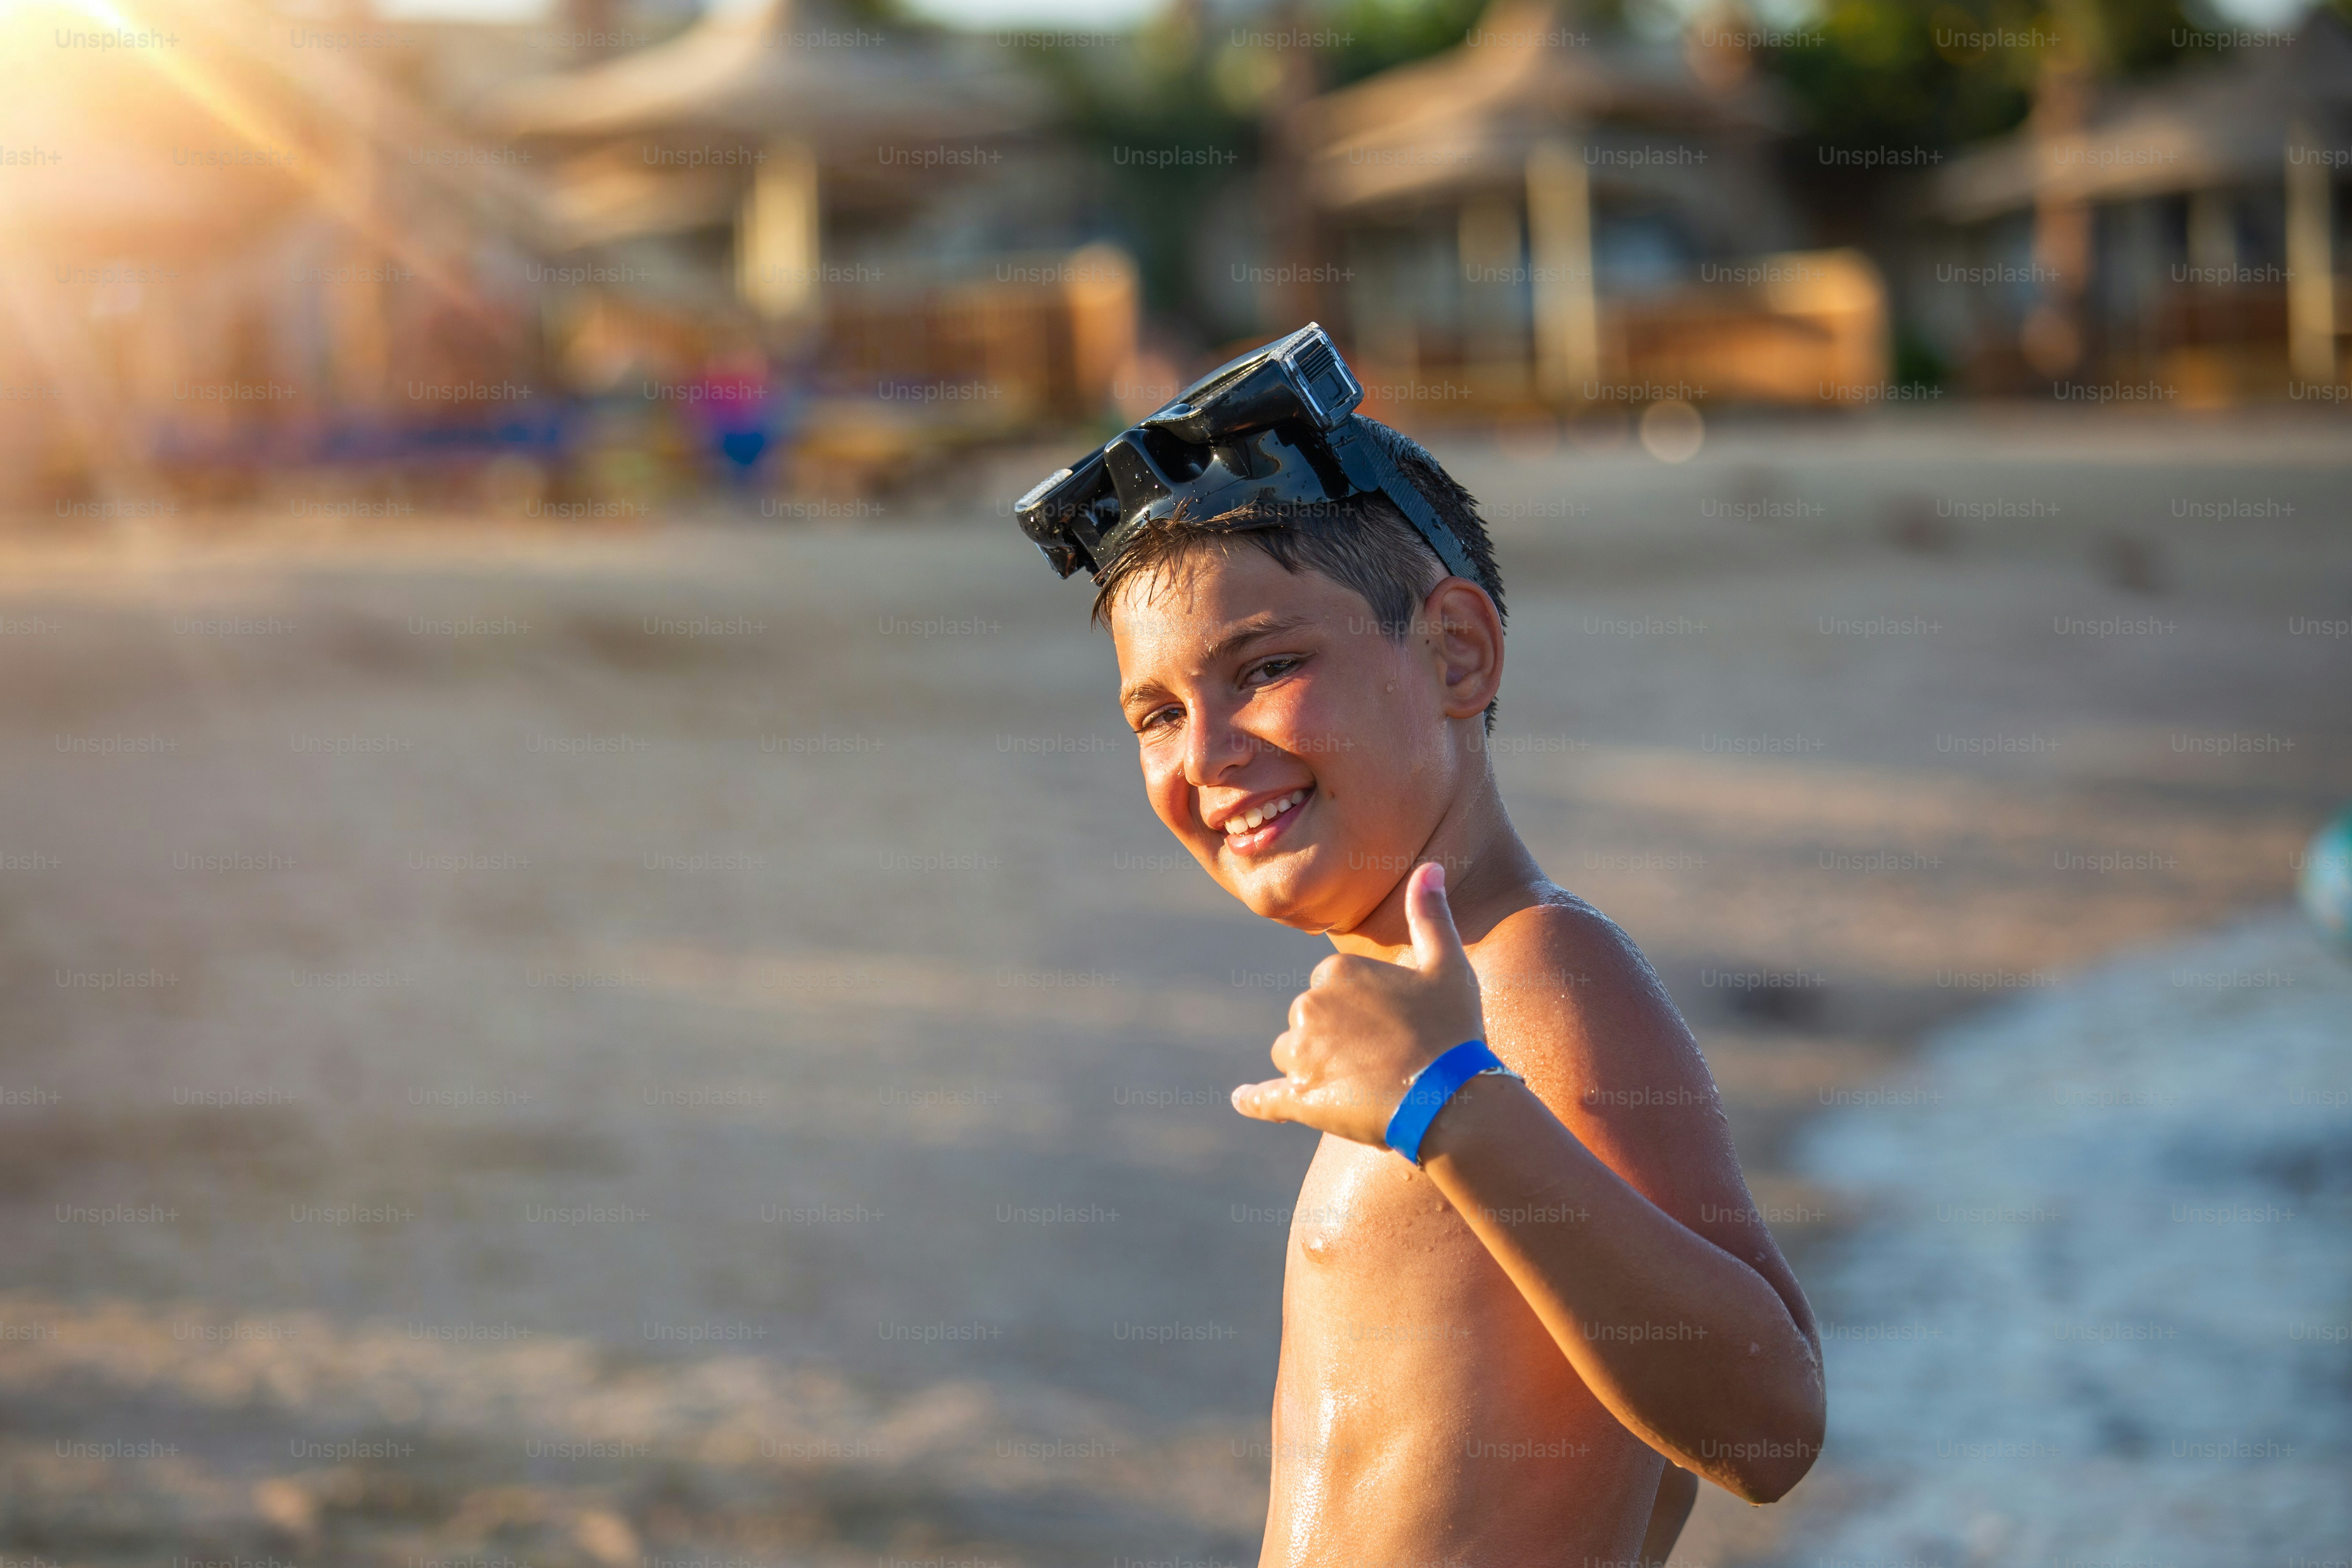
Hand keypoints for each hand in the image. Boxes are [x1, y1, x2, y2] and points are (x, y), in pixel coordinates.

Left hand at [1232, 861, 1486, 1146]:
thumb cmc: (1452, 1029)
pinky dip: (1253, 1100)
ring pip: (1292, 1057)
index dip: (1360, 1007)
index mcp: (1337, 971)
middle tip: (1383, 1057)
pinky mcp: (1298, 1098)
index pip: (1331, 986)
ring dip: (1315, 1068)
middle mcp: (1309, 1006)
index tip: (1391, 1024)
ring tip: (1360, 1084)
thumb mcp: (1447, 965)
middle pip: (1308, 1020)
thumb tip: (1430, 866)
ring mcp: (1301, 1055)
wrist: (1452, 1098)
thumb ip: (1430, 914)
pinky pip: (1263, 1098)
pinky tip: (1241, 1099)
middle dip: (1336, 1037)